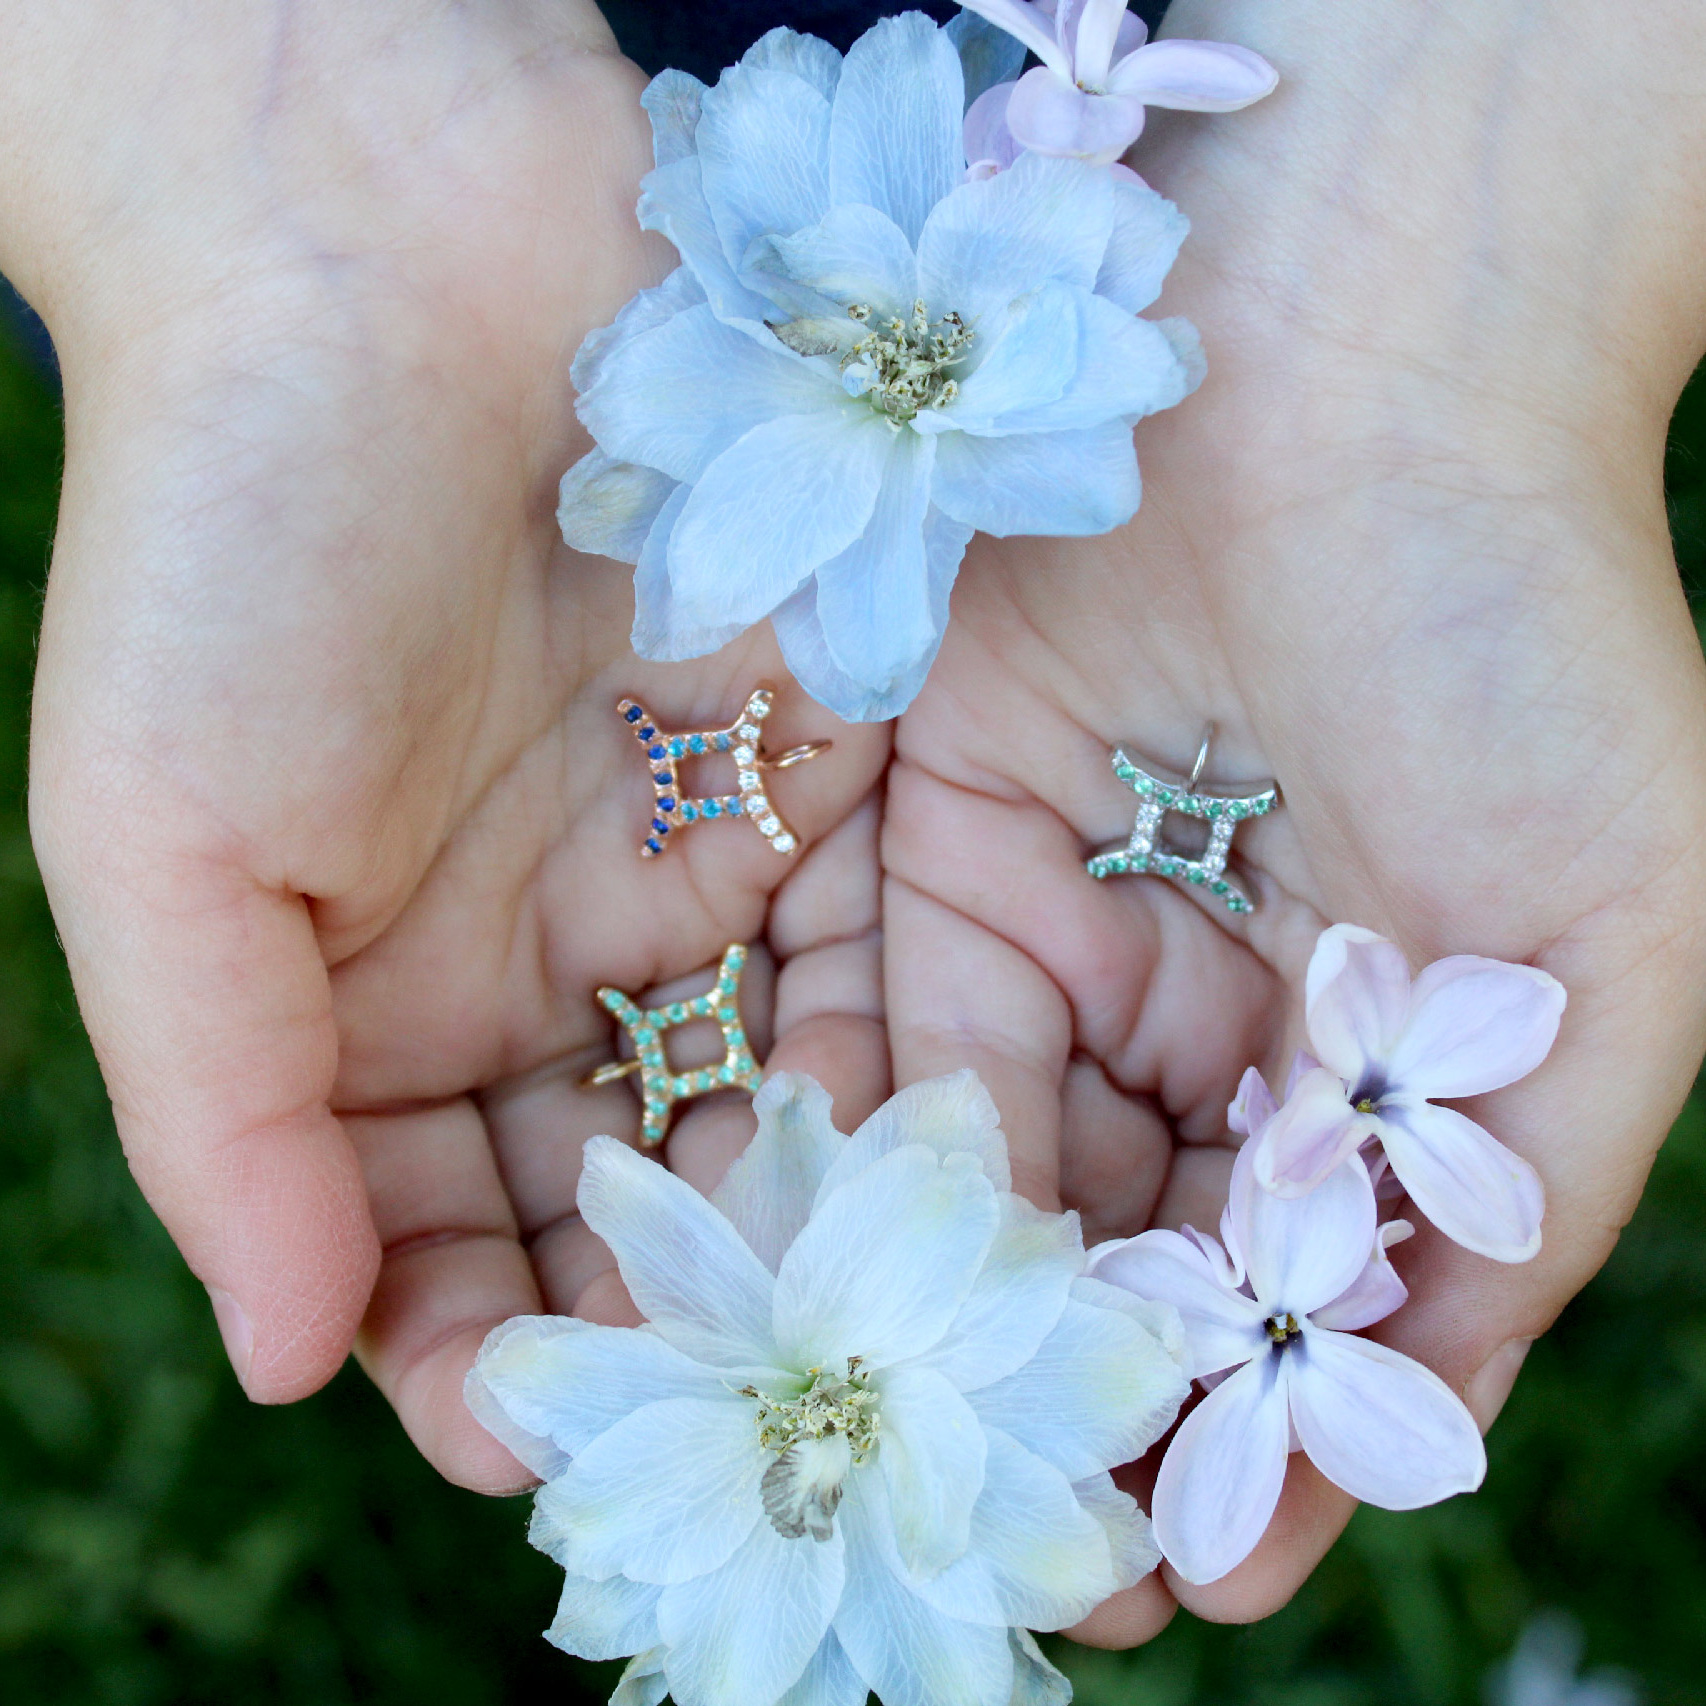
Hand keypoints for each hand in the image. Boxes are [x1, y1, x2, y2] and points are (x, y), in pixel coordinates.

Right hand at [16, 1, 888, 1489]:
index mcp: (377, 1011)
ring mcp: (699, 874)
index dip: (473, 1357)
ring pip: (776, 1101)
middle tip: (777, 1432)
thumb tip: (286, 1362)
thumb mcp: (165, 846)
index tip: (540, 1455)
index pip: (433, 1242)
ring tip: (904, 1342)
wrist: (390, 249)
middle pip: (629, 1197)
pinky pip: (883, 953)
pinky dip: (917, 1063)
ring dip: (828, 1223)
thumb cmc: (231, 539)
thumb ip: (221, 1114)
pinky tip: (970, 1162)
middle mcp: (551, 968)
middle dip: (687, 1317)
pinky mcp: (828, 775)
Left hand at [885, 0, 1705, 1642]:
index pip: (1276, 1293)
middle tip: (986, 1565)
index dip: (1224, 1444)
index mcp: (1357, 1061)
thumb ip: (1514, 1200)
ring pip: (983, 1170)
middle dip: (1055, 1401)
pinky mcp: (925, 841)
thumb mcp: (1594, 950)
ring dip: (937, 1311)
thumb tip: (1409, 1431)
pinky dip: (863, 1158)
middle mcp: (1195, 1014)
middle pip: (1111, 1250)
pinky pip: (883, 1034)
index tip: (1157, 1589)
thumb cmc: (1517, 630)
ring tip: (881, 1457)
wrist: (1344, 353)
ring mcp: (1052, 930)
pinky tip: (830, 1279)